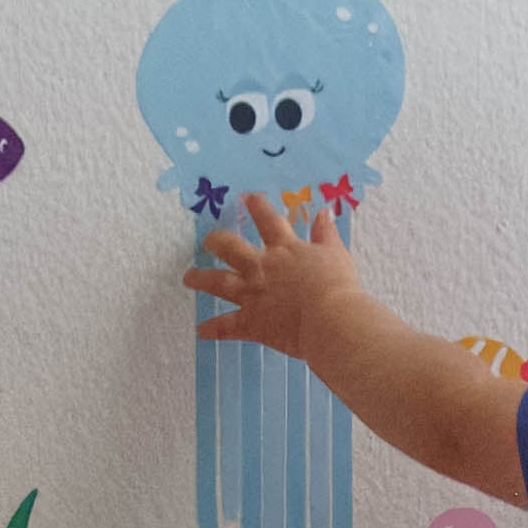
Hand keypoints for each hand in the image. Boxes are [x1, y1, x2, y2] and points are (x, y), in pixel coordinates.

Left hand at [182, 193, 362, 360]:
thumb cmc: (338, 286)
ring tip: (189, 278)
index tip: (247, 197)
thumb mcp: (335, 254)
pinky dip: (214, 329)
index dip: (257, 206)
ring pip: (219, 283)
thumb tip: (324, 211)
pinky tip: (201, 331)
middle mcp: (262, 267)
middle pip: (230, 248)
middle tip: (208, 240)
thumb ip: (326, 233)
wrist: (330, 319)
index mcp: (284, 249)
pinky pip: (227, 326)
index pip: (267, 220)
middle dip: (217, 242)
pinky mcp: (251, 322)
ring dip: (201, 279)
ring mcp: (252, 294)